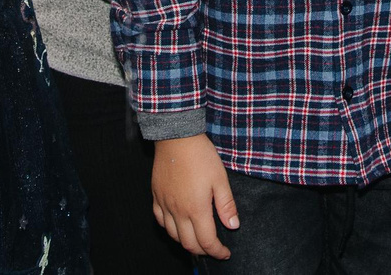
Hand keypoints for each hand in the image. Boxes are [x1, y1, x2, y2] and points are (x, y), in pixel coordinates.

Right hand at [151, 134, 237, 259]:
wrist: (176, 137)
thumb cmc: (200, 156)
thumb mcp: (220, 179)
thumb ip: (226, 205)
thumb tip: (233, 225)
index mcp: (196, 209)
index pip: (207, 241)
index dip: (217, 251)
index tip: (225, 253)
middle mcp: (178, 211)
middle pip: (189, 243)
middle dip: (203, 251)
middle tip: (213, 248)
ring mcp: (165, 204)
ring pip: (173, 235)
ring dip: (186, 242)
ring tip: (197, 238)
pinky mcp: (156, 196)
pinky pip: (160, 220)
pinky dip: (169, 228)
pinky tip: (177, 225)